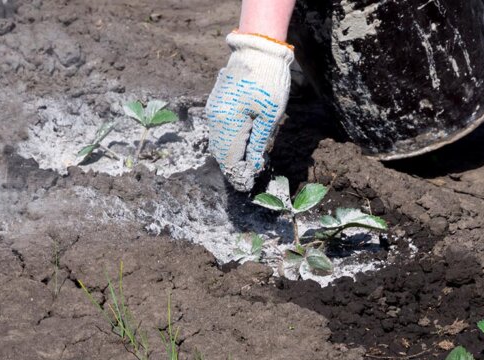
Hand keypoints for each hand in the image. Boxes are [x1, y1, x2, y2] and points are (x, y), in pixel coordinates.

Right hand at [206, 32, 293, 191]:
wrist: (258, 49)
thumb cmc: (269, 81)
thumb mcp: (269, 115)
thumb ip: (258, 143)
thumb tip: (253, 165)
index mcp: (227, 123)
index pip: (230, 158)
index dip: (238, 174)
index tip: (247, 186)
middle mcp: (215, 118)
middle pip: (221, 152)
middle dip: (233, 168)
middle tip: (246, 181)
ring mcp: (214, 109)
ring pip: (219, 142)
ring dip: (230, 156)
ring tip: (245, 167)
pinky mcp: (217, 103)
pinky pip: (219, 130)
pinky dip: (229, 142)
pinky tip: (241, 147)